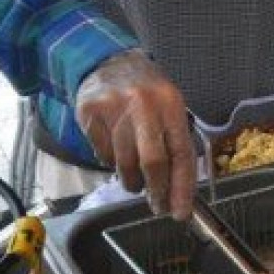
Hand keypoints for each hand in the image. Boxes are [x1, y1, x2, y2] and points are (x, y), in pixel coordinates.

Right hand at [75, 50, 194, 220]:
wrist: (109, 61)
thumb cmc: (147, 91)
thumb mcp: (169, 106)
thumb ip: (173, 141)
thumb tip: (177, 188)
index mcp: (172, 104)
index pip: (182, 152)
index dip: (183, 186)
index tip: (180, 212)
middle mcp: (145, 104)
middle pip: (153, 162)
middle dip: (157, 190)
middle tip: (157, 205)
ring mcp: (116, 108)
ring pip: (125, 163)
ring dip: (132, 180)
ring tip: (135, 179)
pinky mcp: (91, 114)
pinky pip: (103, 155)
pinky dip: (111, 163)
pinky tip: (116, 152)